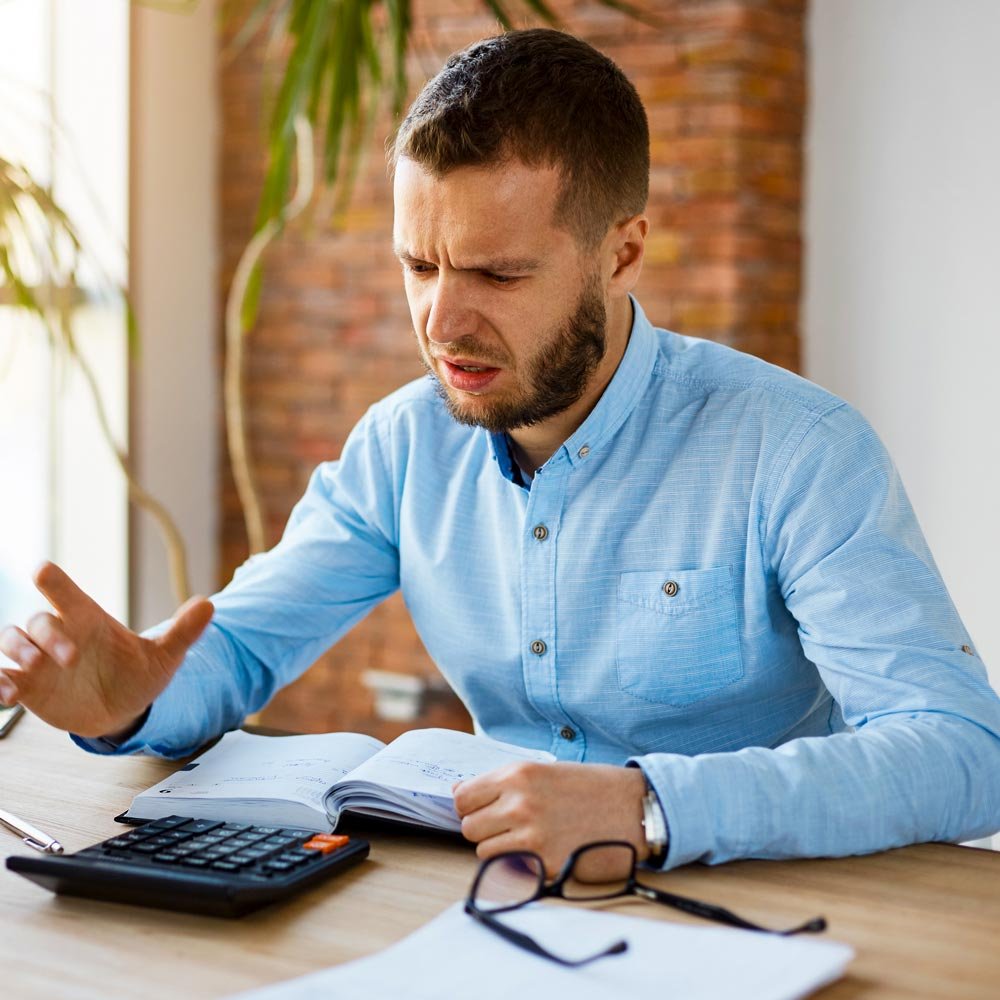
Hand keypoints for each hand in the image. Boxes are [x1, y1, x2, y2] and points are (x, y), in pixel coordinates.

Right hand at [0, 561, 213, 737]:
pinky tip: (6, 693)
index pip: (66, 593)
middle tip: (69, 656)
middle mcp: (60, 635)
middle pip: (37, 621)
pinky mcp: (29, 687)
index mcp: (89, 620)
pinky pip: (1, 678)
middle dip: (46, 634)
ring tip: (31, 668)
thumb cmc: (140, 673)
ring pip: (11, 642)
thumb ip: (183, 631)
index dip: (53, 580)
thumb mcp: (165, 655)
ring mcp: (40, 661)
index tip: (43, 570)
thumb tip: (209, 605)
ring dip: (16, 651)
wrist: (124, 709)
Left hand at [453, 760, 648, 879]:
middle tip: (505, 826)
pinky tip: (536, 852)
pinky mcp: (544, 863)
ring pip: (483, 850)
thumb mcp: (544, 770)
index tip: (481, 809)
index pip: (462, 796)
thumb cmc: (590, 787)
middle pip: (469, 826)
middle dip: (483, 827)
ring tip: (524, 838)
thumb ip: (502, 781)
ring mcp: (530, 835)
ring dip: (497, 847)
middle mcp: (519, 802)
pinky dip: (514, 864)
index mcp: (517, 774)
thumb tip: (459, 790)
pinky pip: (507, 869)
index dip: (469, 805)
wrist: (633, 809)